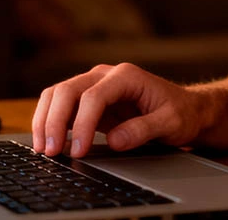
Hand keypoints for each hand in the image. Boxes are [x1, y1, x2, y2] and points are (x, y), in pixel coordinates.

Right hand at [31, 63, 207, 157]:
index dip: (81, 124)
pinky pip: (60, 106)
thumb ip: (143, 129)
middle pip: (67, 90)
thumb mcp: (170, 122)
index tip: (78, 150)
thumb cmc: (180, 113)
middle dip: (54, 121)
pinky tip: (47, 142)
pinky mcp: (88, 100)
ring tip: (43, 149)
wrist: (185, 109)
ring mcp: (94, 86)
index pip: (93, 96)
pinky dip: (49, 122)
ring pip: (57, 95)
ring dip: (45, 120)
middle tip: (50, 152)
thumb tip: (113, 140)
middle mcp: (106, 76)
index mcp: (126, 76)